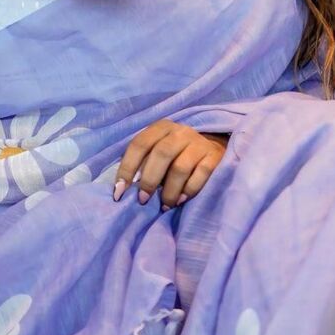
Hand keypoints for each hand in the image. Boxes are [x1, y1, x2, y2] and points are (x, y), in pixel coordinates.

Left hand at [113, 119, 228, 209]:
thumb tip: (124, 188)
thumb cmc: (178, 155)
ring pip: (180, 168)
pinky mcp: (214, 157)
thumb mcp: (159, 152)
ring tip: (165, 206)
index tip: (119, 191)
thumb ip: (144, 163)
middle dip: (149, 180)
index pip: (140, 144)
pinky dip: (188, 190)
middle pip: (161, 154)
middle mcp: (180, 132)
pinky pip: (200, 175)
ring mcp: (199, 143)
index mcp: (161, 128)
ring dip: (169, 191)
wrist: (213, 149)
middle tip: (143, 200)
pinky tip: (181, 200)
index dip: (127, 168)